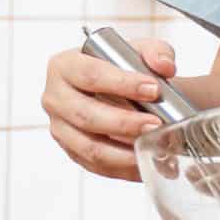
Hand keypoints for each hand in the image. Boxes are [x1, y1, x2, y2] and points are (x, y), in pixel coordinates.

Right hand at [41, 35, 173, 180]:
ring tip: (152, 145)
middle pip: (87, 115)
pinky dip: (122, 167)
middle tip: (155, 123)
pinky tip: (145, 161)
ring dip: (123, 151)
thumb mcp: (141, 51)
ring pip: (90, 147)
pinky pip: (96, 166)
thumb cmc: (124, 69)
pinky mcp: (72, 152)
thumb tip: (164, 66)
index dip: (122, 83)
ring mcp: (60, 129)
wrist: (123, 92)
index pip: (90, 75)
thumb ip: (156, 52)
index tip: (153, 89)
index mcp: (64, 66)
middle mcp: (55, 98)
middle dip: (124, 122)